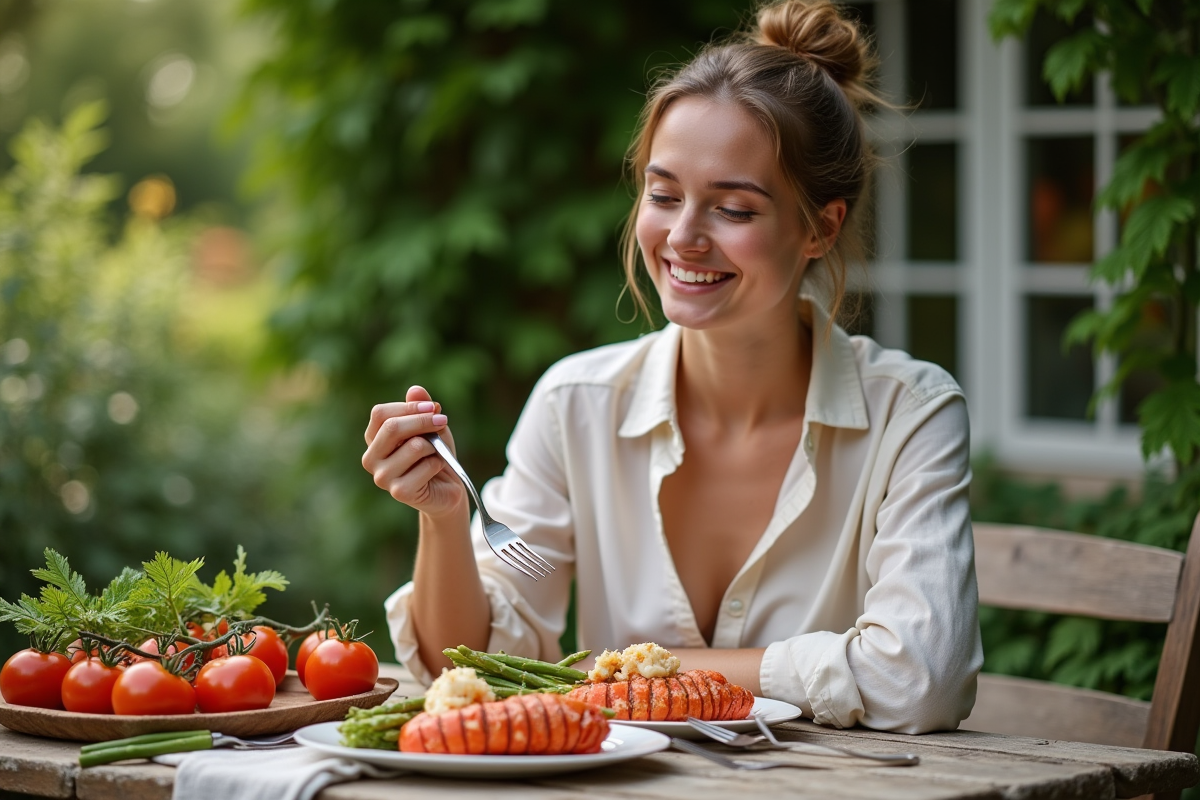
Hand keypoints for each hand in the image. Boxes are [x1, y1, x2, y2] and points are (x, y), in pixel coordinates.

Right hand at [362, 385, 465, 518]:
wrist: (445, 489)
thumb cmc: (434, 454)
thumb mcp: (430, 426)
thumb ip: (421, 408)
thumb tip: (415, 390)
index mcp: (373, 439)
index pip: (380, 413)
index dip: (409, 407)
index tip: (433, 407)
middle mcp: (371, 458)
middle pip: (392, 427)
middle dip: (423, 420)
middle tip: (443, 420)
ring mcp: (382, 477)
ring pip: (414, 446)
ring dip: (435, 446)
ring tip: (437, 453)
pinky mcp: (399, 492)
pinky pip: (427, 466)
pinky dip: (439, 463)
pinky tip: (436, 471)